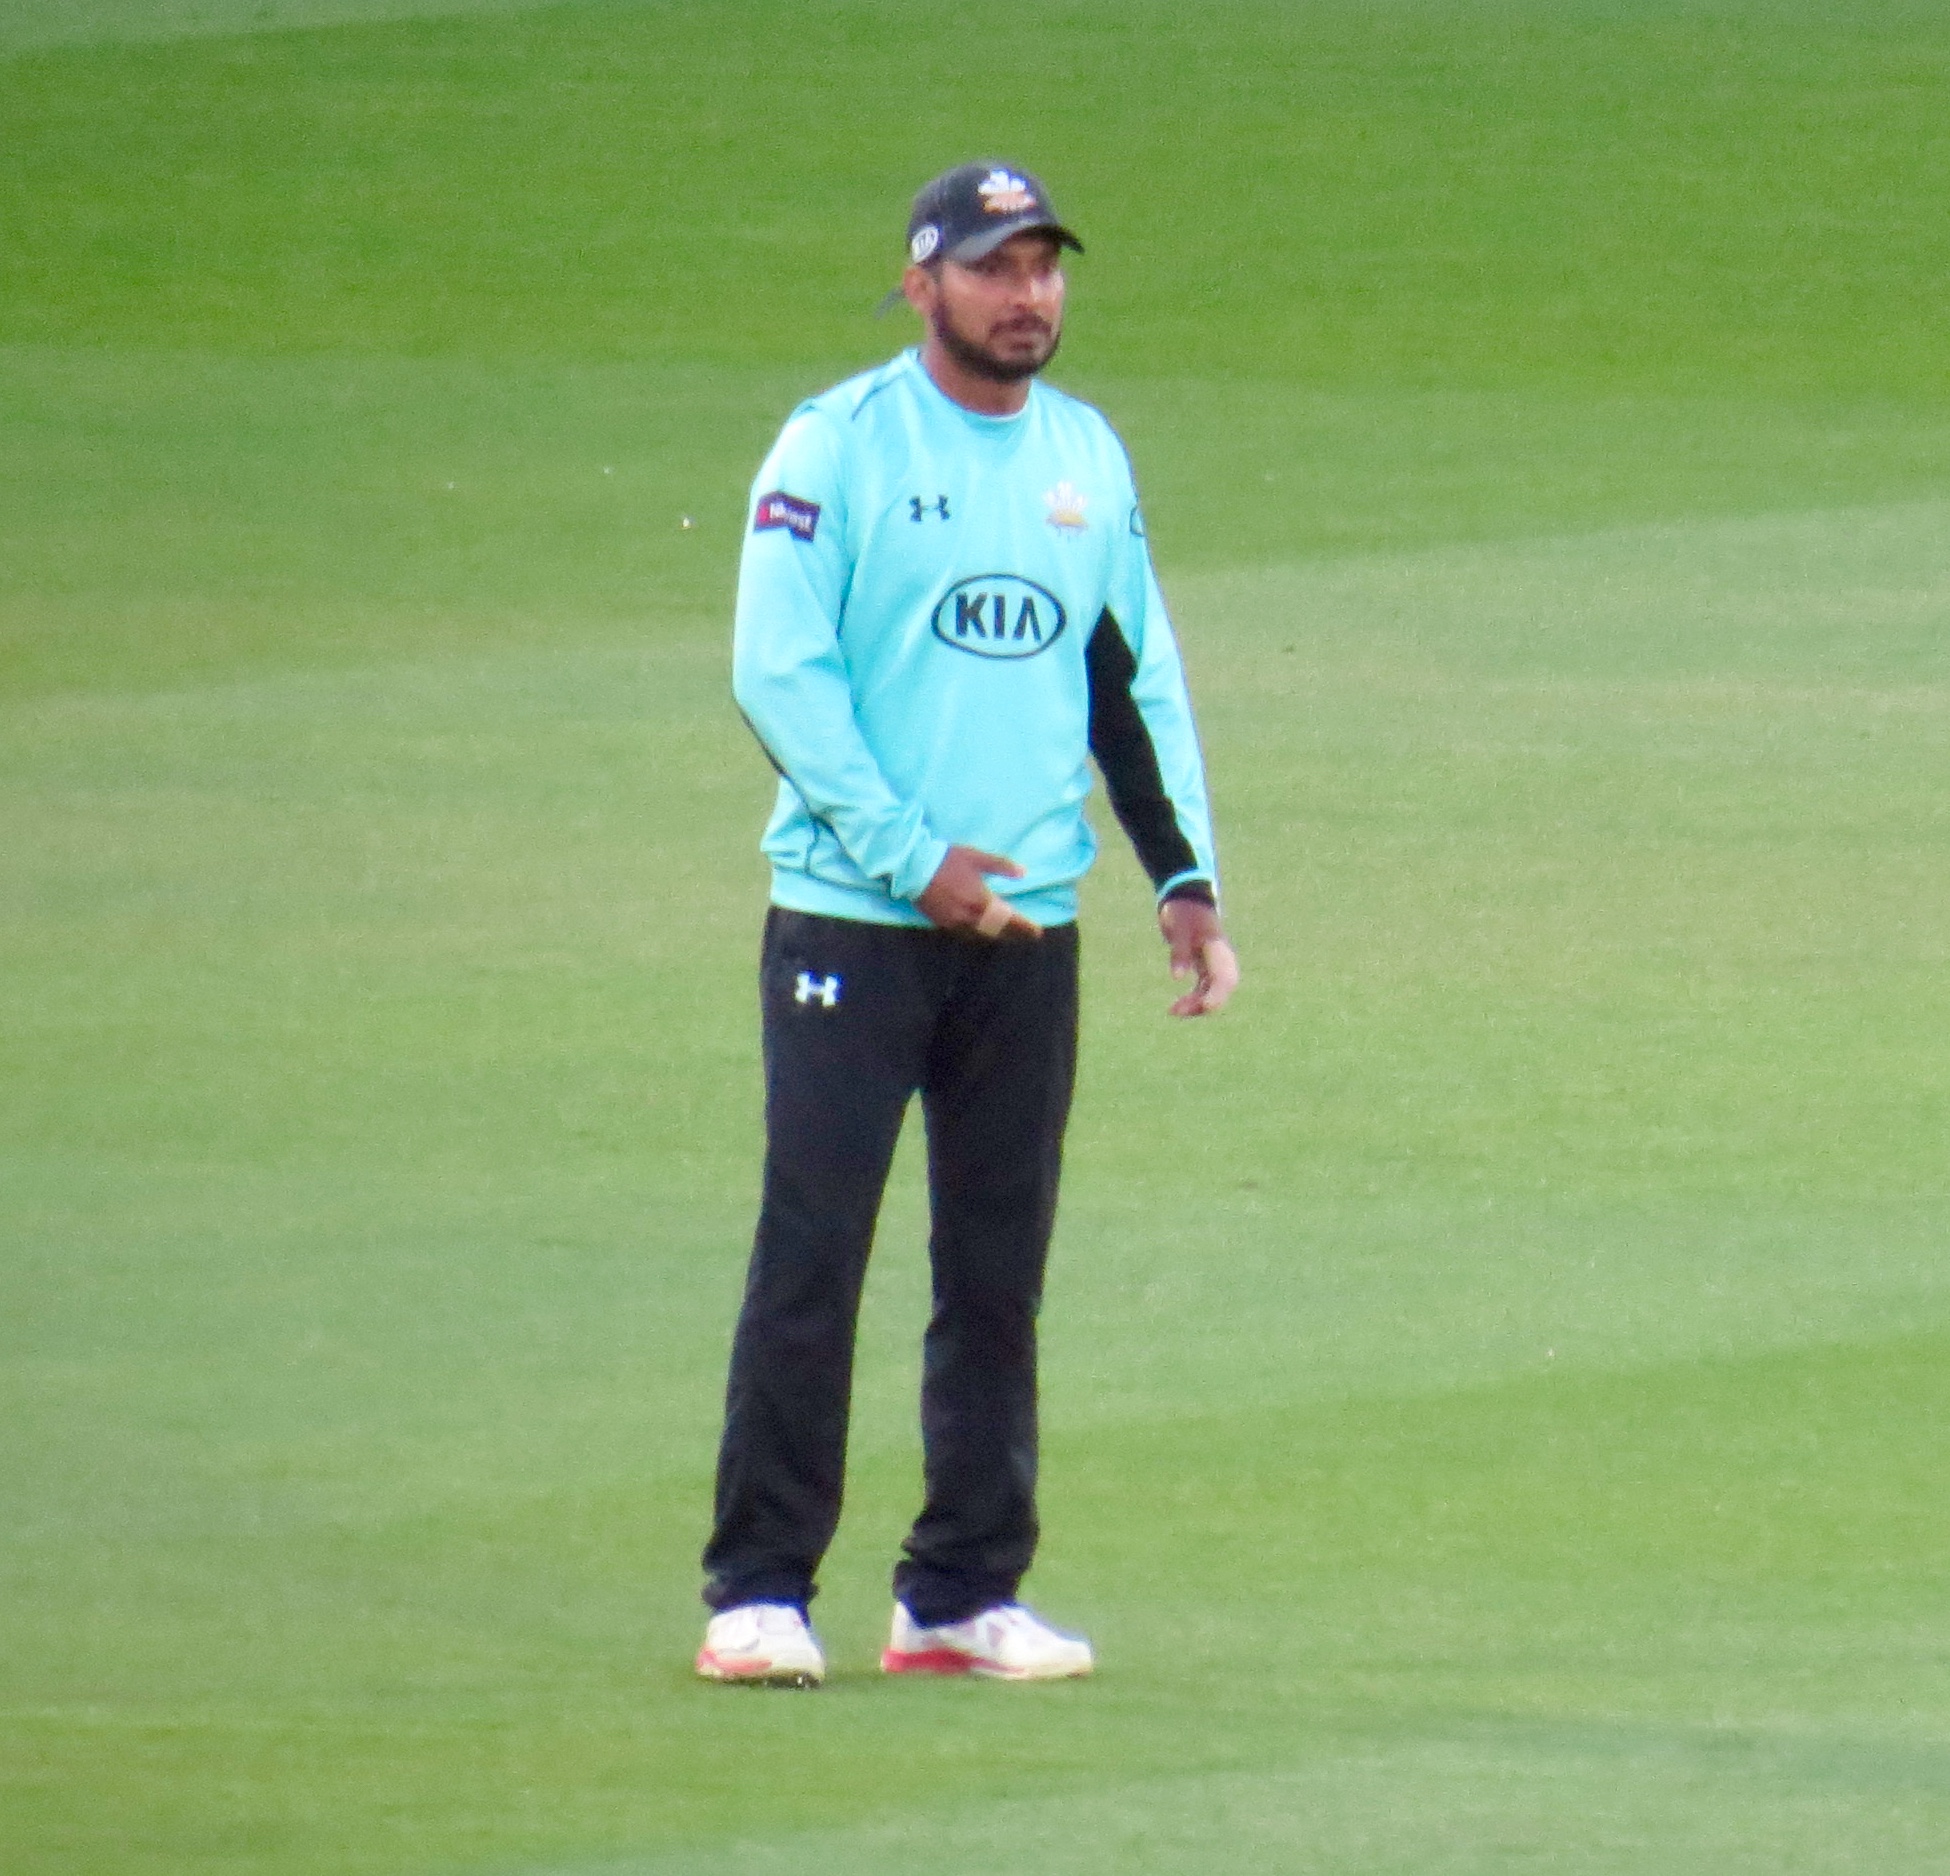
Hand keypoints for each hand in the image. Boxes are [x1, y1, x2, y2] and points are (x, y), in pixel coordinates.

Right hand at [916, 846, 1043, 939]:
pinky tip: (984, 933)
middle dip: (1015, 935)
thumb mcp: (977, 857)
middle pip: (998, 932)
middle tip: (1027, 936)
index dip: (1024, 927)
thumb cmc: (947, 859)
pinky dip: (980, 936)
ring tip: (1010, 936)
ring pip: (982, 936)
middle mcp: (970, 916)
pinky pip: (966, 935)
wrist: (914, 867)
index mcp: (981, 900)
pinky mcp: (942, 924)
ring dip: (998, 937)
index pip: (1009, 919)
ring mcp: (955, 923)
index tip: (1037, 932)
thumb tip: (1023, 873)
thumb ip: (1001, 866)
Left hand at [1159, 896, 1238, 1016]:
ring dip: (1195, 1005)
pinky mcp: (1204, 967)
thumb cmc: (1183, 910)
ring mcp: (1213, 964)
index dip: (1218, 995)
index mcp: (1218, 950)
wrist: (1185, 898)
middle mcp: (1220, 960)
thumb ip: (1179, 951)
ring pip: (1211, 993)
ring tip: (1172, 1011)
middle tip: (1176, 1010)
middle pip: (1221, 991)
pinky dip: (1192, 1000)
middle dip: (1204, 1005)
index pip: (1224, 978)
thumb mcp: (1179, 928)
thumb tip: (1177, 977)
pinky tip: (1176, 1007)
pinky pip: (1203, 990)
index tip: (1205, 1007)